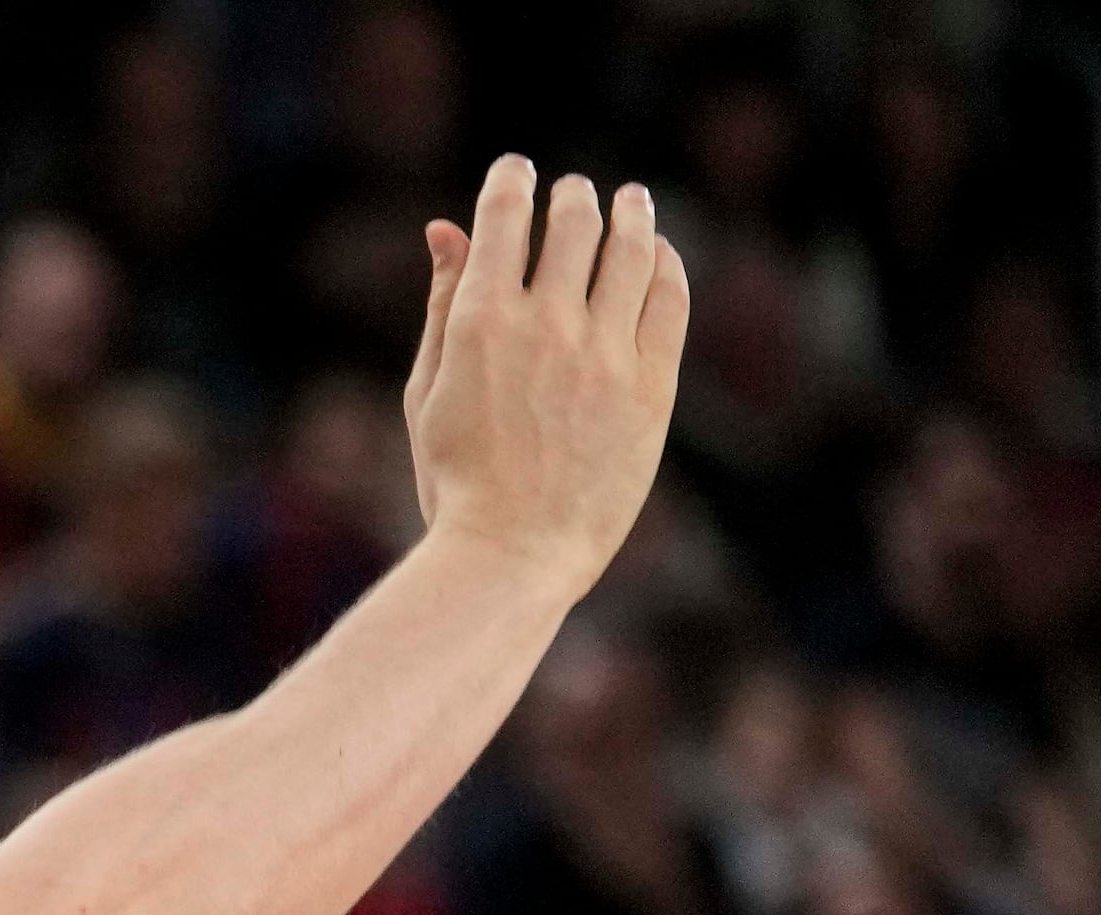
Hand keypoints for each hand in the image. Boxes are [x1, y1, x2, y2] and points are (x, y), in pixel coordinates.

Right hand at [401, 157, 687, 595]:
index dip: (512, 180)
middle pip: (575, 221)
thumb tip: (446, 230)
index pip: (504, 215)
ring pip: (632, 248)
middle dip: (572, 196)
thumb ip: (444, 304)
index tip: (516, 171)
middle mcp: (547, 326)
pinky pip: (671, 298)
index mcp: (481, 323)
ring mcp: (605, 354)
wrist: (511, 555)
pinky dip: (667, 264)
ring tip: (629, 202)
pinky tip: (659, 256)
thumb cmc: (455, 480)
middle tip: (573, 194)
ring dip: (630, 213)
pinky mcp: (652, 384)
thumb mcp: (429, 390)